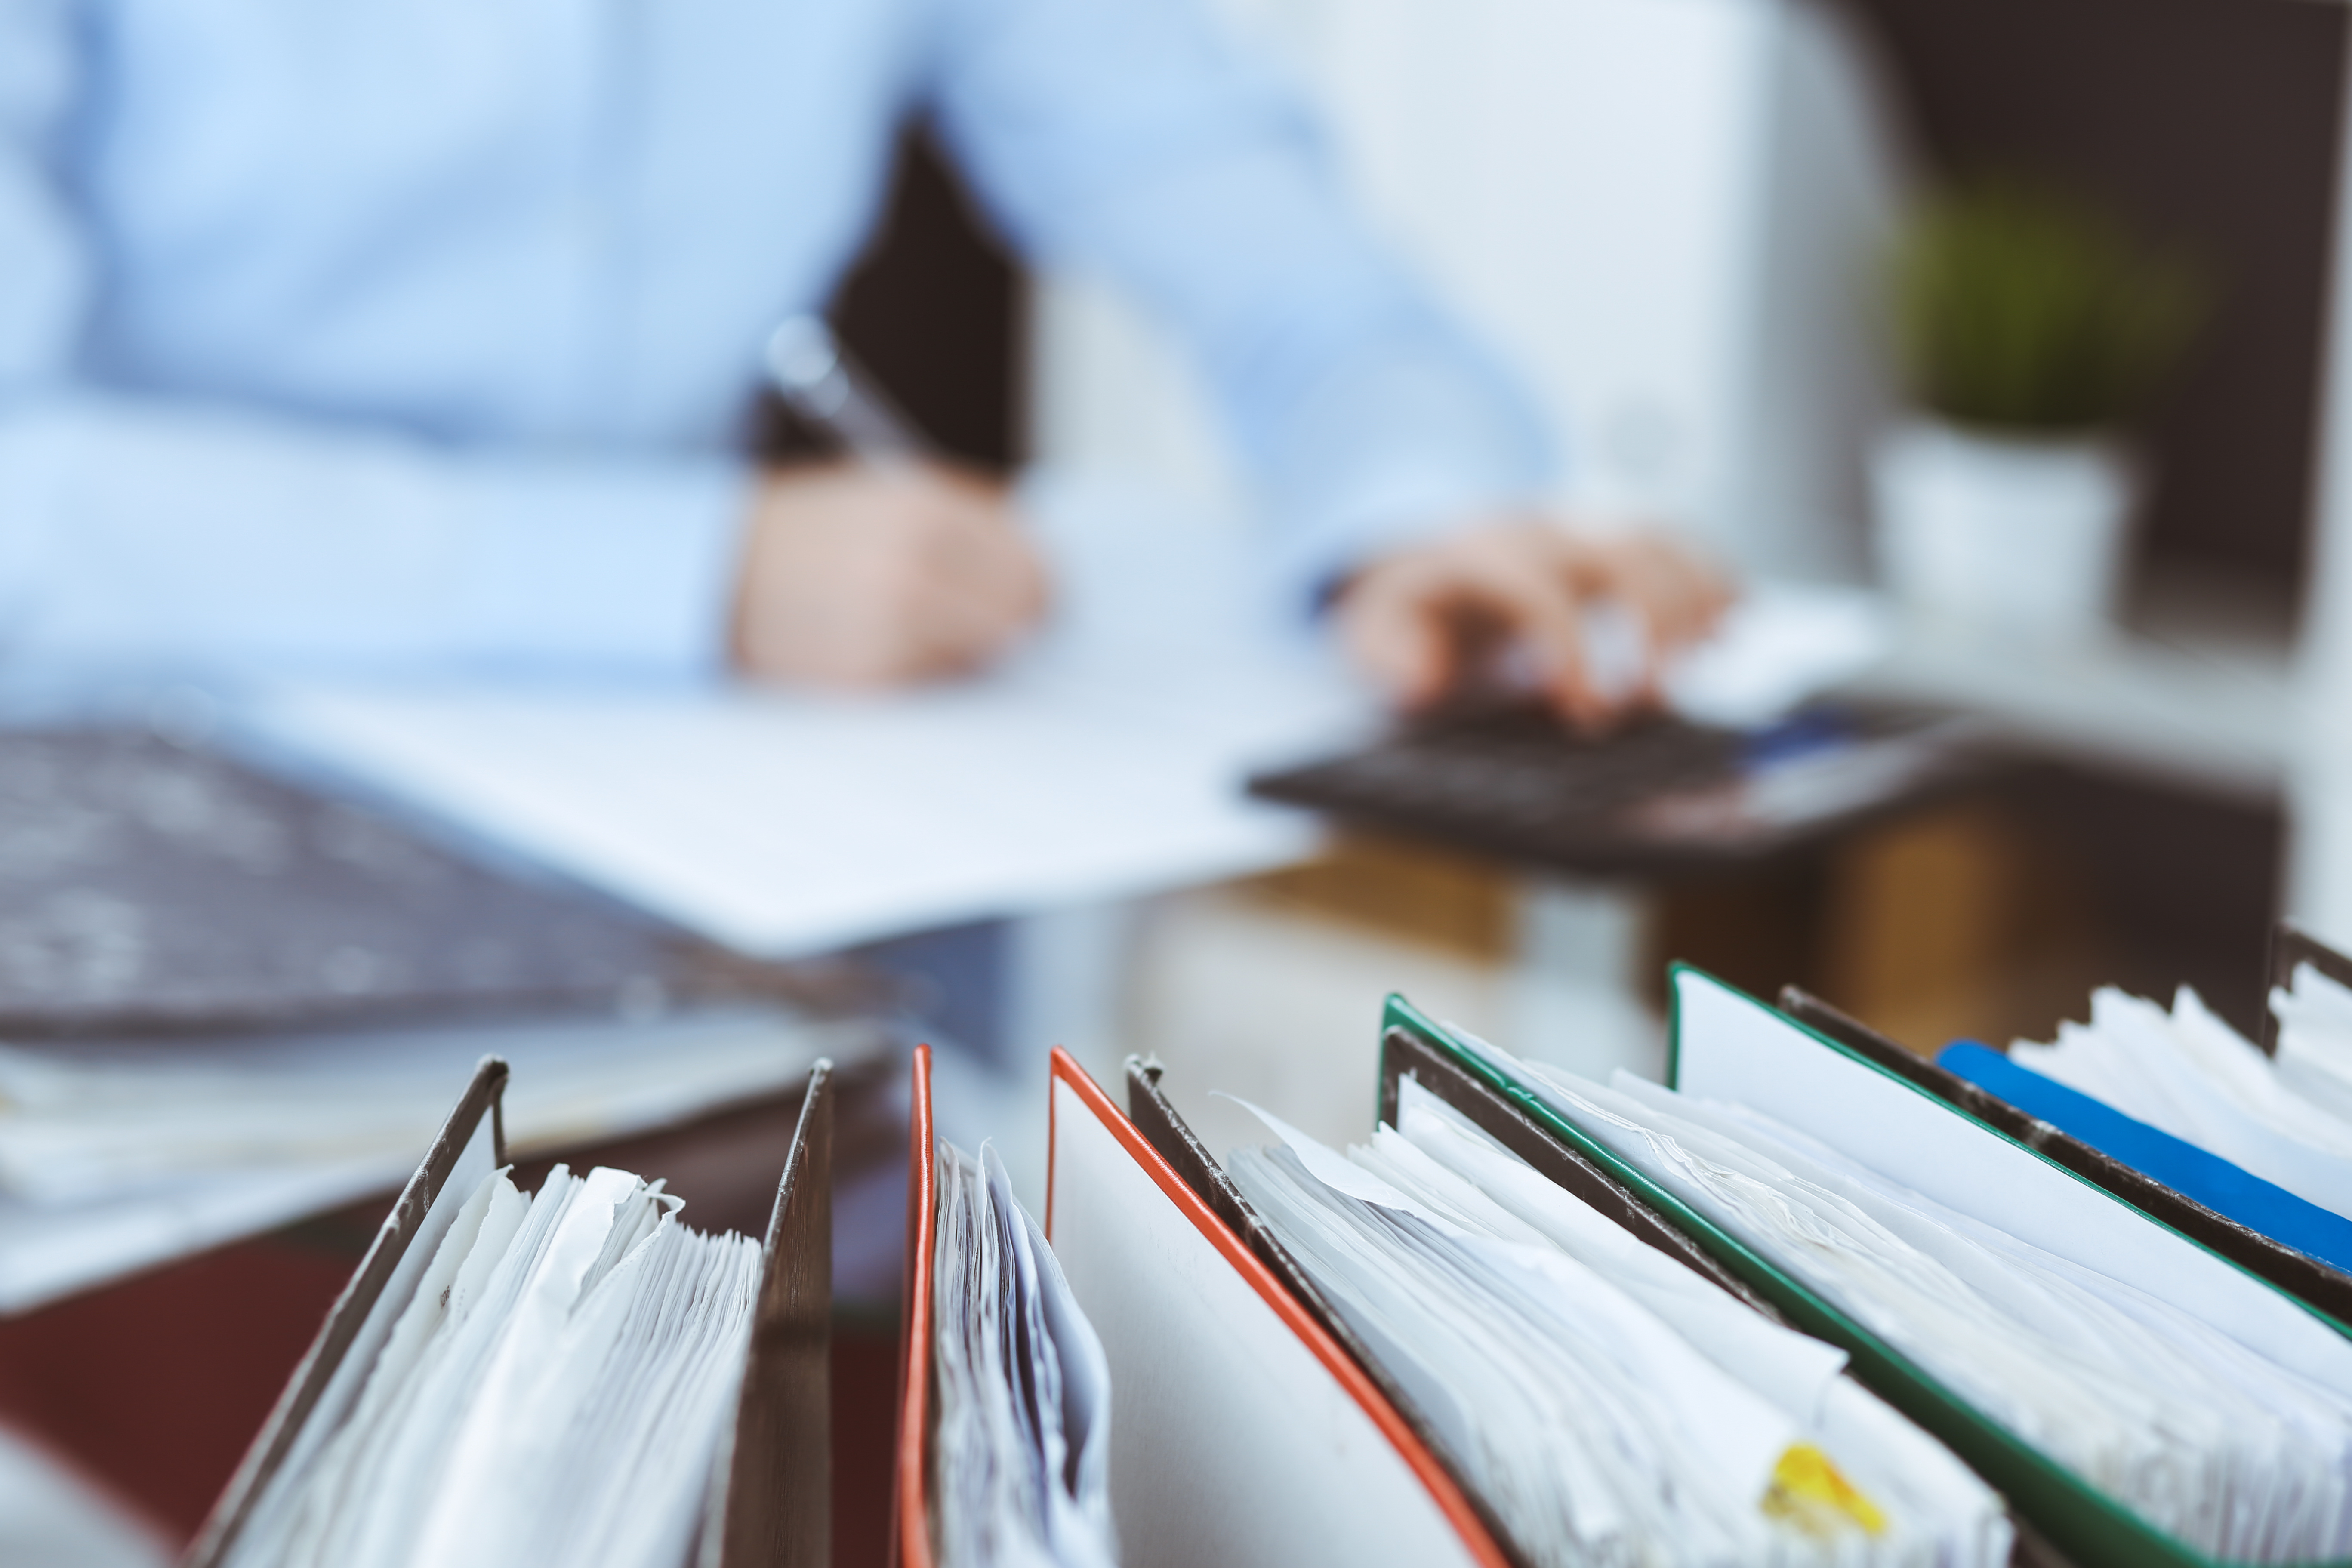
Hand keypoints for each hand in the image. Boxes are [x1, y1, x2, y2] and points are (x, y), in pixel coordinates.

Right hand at [731, 461, 1050, 687]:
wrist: (715, 574)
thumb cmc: (808, 531)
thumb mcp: (889, 493)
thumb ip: (970, 521)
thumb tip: (1043, 569)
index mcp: (924, 510)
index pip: (1032, 564)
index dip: (1042, 583)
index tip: (1039, 593)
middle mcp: (912, 568)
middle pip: (1020, 616)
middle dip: (1019, 620)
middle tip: (1008, 623)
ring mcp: (891, 627)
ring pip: (984, 655)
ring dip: (974, 648)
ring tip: (931, 626)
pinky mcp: (869, 678)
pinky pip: (937, 682)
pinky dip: (931, 671)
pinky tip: (896, 647)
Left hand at [1332, 519, 1732, 727]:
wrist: (1418, 551)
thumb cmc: (1405, 606)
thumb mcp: (1369, 630)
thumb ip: (1386, 653)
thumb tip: (1421, 680)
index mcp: (1479, 557)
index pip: (1538, 594)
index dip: (1571, 652)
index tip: (1588, 714)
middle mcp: (1538, 531)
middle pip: (1618, 555)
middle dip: (1653, 623)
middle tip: (1658, 701)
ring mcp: (1581, 527)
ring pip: (1657, 540)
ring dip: (1694, 599)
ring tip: (1708, 661)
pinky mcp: (1608, 535)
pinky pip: (1674, 540)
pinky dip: (1711, 576)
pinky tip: (1732, 619)